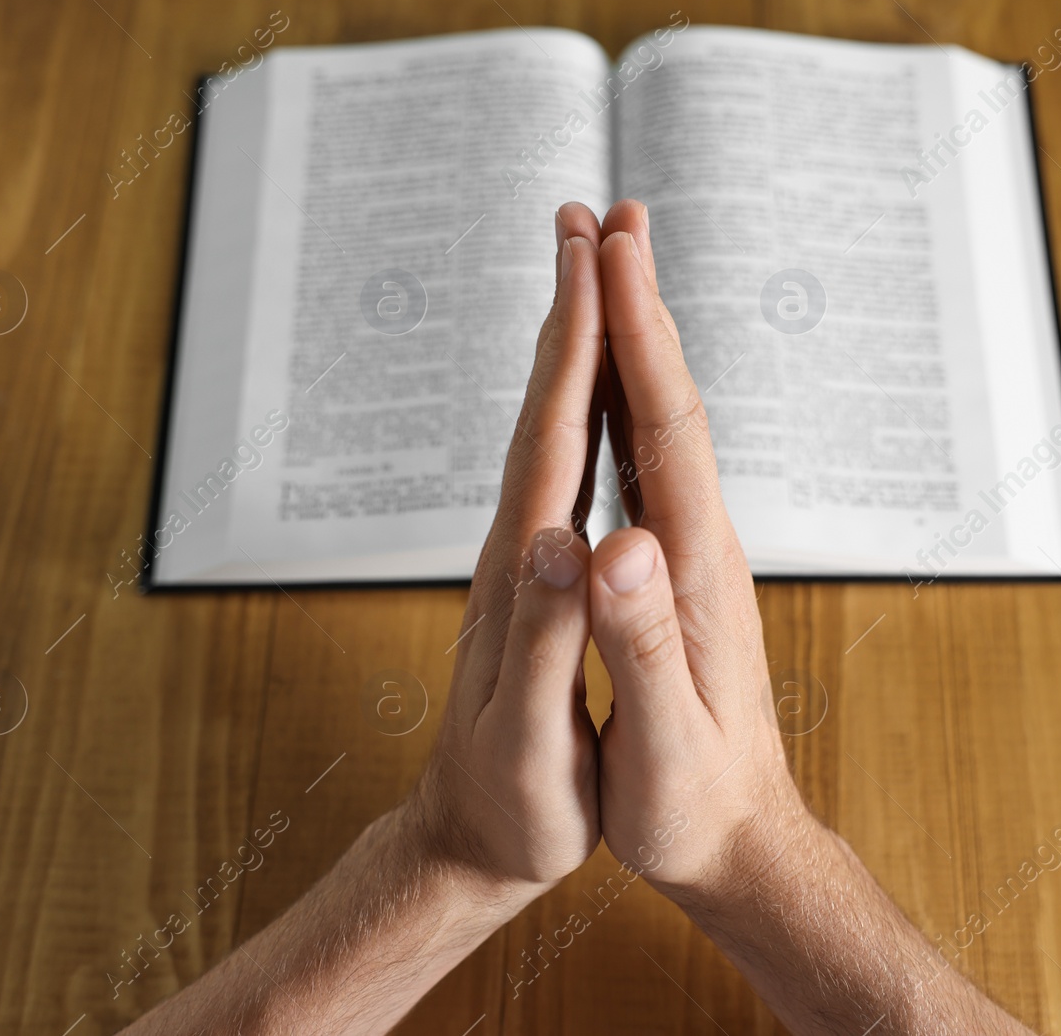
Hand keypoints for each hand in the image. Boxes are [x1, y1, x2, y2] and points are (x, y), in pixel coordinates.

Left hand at [404, 202, 607, 889]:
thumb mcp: (530, 742)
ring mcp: (518, 560)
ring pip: (546, 432)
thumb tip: (558, 537)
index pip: (551, 442)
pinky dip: (576, 410)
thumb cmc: (512, 808)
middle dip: (568, 311)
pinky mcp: (529, 579)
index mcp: (521, 578)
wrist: (466, 842)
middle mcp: (513, 551)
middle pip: (542, 411)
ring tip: (589, 276)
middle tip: (587, 219)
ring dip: (567, 347)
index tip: (595, 258)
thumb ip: (542, 641)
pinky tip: (590, 395)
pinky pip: (558, 471)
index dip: (575, 348)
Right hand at [588, 200, 810, 895]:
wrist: (745, 840)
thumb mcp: (664, 745)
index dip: (639, 337)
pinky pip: (650, 466)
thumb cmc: (694, 806)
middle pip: (670, 402)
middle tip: (607, 218)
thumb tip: (618, 546)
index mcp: (694, 571)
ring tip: (608, 272)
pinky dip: (628, 405)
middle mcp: (702, 545)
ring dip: (636, 342)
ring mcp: (695, 555)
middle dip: (639, 305)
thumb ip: (640, 647)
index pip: (667, 430)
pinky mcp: (680, 574)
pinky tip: (608, 389)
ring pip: (663, 424)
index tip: (613, 251)